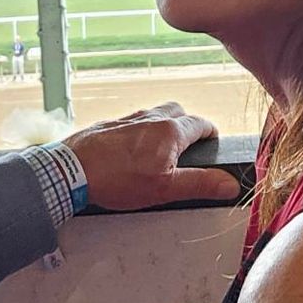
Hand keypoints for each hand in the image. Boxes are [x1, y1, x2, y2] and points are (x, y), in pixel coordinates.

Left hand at [65, 101, 242, 210]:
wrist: (71, 169)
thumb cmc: (118, 179)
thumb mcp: (165, 188)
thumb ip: (200, 184)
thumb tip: (231, 183)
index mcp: (171, 130)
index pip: (202, 124)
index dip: (211, 136)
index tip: (213, 147)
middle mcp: (152, 117)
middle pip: (180, 113)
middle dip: (188, 127)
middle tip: (189, 150)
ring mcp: (130, 118)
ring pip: (156, 116)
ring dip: (165, 129)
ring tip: (161, 155)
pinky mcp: (111, 124)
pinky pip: (136, 123)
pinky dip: (143, 133)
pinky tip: (134, 154)